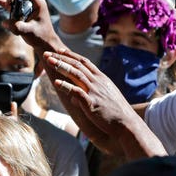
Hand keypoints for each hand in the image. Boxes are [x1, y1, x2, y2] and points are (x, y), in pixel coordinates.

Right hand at [0, 0, 65, 54]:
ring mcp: (23, 4)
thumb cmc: (41, 37)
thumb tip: (4, 23)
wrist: (44, 43)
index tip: (7, 5)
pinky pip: (6, 2)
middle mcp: (30, 0)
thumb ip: (19, 27)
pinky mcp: (18, 10)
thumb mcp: (30, 32)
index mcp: (37, 1)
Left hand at [43, 49, 166, 157]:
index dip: (71, 55)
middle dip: (61, 58)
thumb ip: (91, 94)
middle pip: (77, 65)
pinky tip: (56, 83)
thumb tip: (75, 98)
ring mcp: (95, 92)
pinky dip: (66, 86)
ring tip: (50, 62)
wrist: (127, 124)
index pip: (84, 62)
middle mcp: (98, 82)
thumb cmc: (116, 113)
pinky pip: (77, 91)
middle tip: (48, 54)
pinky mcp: (92, 103)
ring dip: (61, 67)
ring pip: (76, 74)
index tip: (60, 51)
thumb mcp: (105, 98)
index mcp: (102, 79)